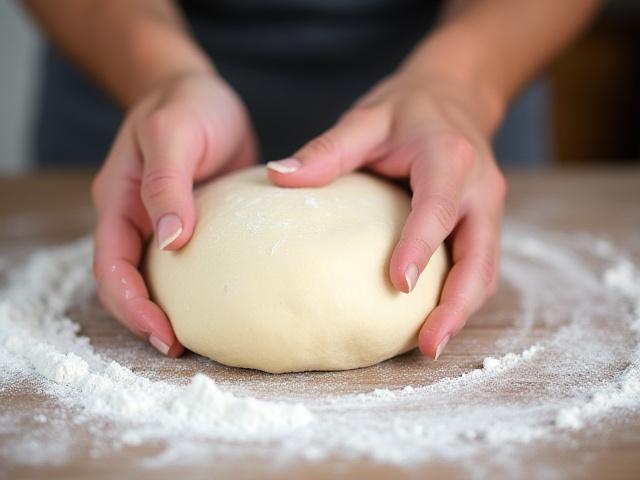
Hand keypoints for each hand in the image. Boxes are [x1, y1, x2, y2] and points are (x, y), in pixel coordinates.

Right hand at [91, 73, 256, 355]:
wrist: (202, 93)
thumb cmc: (187, 105)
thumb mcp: (174, 134)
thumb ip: (167, 185)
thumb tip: (171, 242)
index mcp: (119, 201)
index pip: (112, 266)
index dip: (131, 305)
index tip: (163, 333)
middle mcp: (135, 219)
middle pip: (126, 282)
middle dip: (145, 320)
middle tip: (179, 348)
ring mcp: (162, 223)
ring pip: (155, 279)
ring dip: (168, 310)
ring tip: (197, 339)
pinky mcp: (193, 224)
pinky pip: (188, 265)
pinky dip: (196, 289)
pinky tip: (222, 303)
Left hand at [266, 71, 505, 359]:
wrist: (455, 94)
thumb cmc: (408, 109)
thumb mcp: (367, 119)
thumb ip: (327, 149)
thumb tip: (277, 176)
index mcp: (449, 158)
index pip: (437, 208)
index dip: (420, 246)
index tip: (397, 283)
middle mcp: (479, 188)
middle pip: (480, 257)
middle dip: (456, 305)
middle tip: (428, 345)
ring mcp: (487, 209)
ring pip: (486, 270)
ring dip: (462, 310)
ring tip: (430, 345)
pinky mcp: (484, 222)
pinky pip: (480, 266)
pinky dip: (461, 296)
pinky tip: (435, 319)